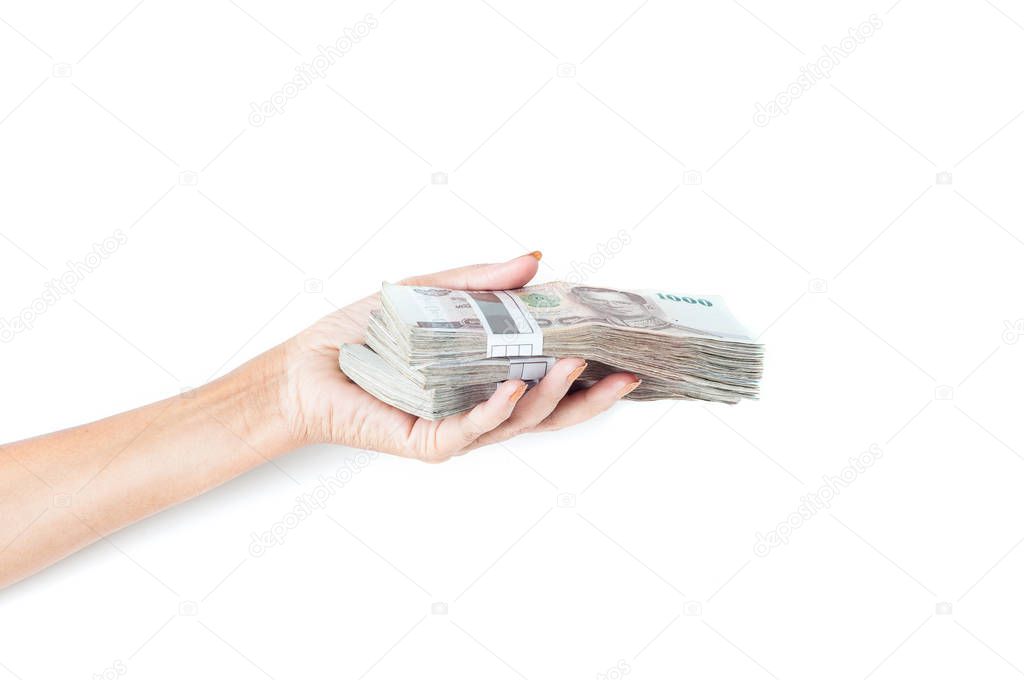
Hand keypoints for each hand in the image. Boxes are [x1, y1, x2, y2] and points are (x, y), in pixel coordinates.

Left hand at [278, 253, 640, 461]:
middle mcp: (481, 407)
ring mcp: (458, 428)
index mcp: (488, 377)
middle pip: (549, 411)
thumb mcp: (431, 294)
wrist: (307, 366)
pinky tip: (513, 388)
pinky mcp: (429, 441)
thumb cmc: (366, 335)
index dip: (589, 367)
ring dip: (551, 396)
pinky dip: (496, 411)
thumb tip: (536, 260)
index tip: (623, 346)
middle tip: (625, 374)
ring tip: (576, 365)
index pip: (549, 377)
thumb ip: (483, 284)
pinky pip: (471, 430)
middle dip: (591, 398)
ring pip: (518, 421)